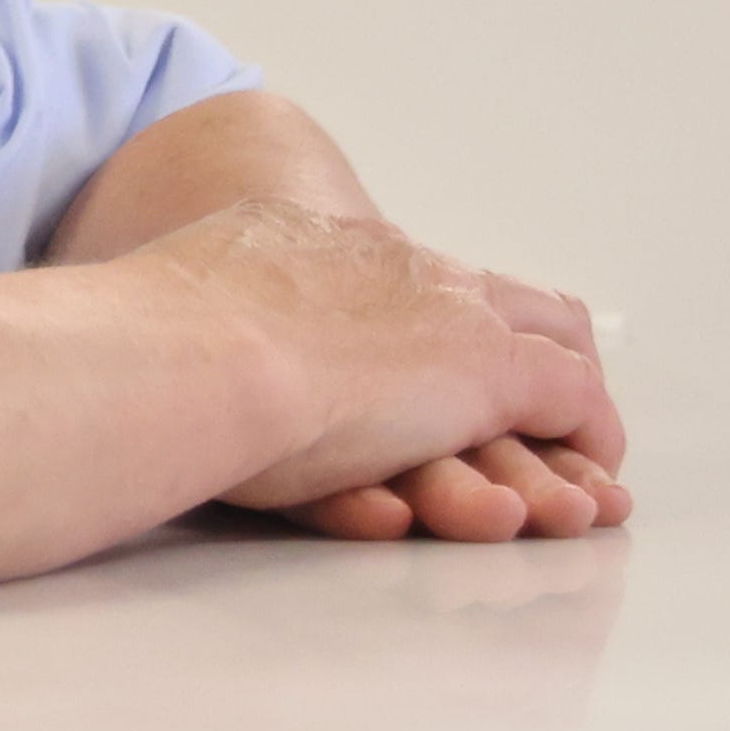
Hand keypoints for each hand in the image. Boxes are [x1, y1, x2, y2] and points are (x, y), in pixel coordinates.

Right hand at [152, 207, 628, 540]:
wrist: (185, 355)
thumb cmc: (147, 347)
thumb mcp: (168, 311)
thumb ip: (186, 319)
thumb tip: (137, 330)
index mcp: (309, 249)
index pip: (395, 277)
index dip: (428, 326)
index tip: (428, 372)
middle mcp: (393, 269)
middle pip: (499, 297)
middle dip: (534, 355)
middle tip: (548, 417)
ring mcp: (446, 317)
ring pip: (549, 350)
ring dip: (567, 419)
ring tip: (579, 469)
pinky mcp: (485, 373)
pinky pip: (572, 401)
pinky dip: (590, 438)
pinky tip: (592, 481)